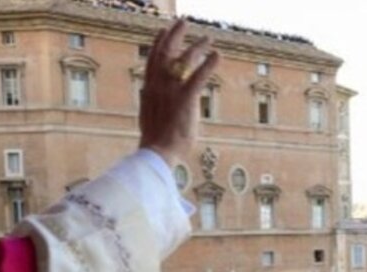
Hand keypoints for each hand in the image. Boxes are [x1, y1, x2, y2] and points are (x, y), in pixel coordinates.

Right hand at [138, 21, 219, 165]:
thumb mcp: (150, 117)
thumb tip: (149, 99)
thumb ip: (152, 103)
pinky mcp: (185, 99)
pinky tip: (217, 55)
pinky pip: (198, 77)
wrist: (157, 153)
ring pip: (184, 60)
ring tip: (209, 39)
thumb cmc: (156, 142)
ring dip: (197, 46)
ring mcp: (171, 91)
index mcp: (149, 89)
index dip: (158, 43)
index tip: (163, 31)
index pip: (152, 59)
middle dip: (175, 34)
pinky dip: (208, 64)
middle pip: (166, 51)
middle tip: (184, 22)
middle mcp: (157, 85)